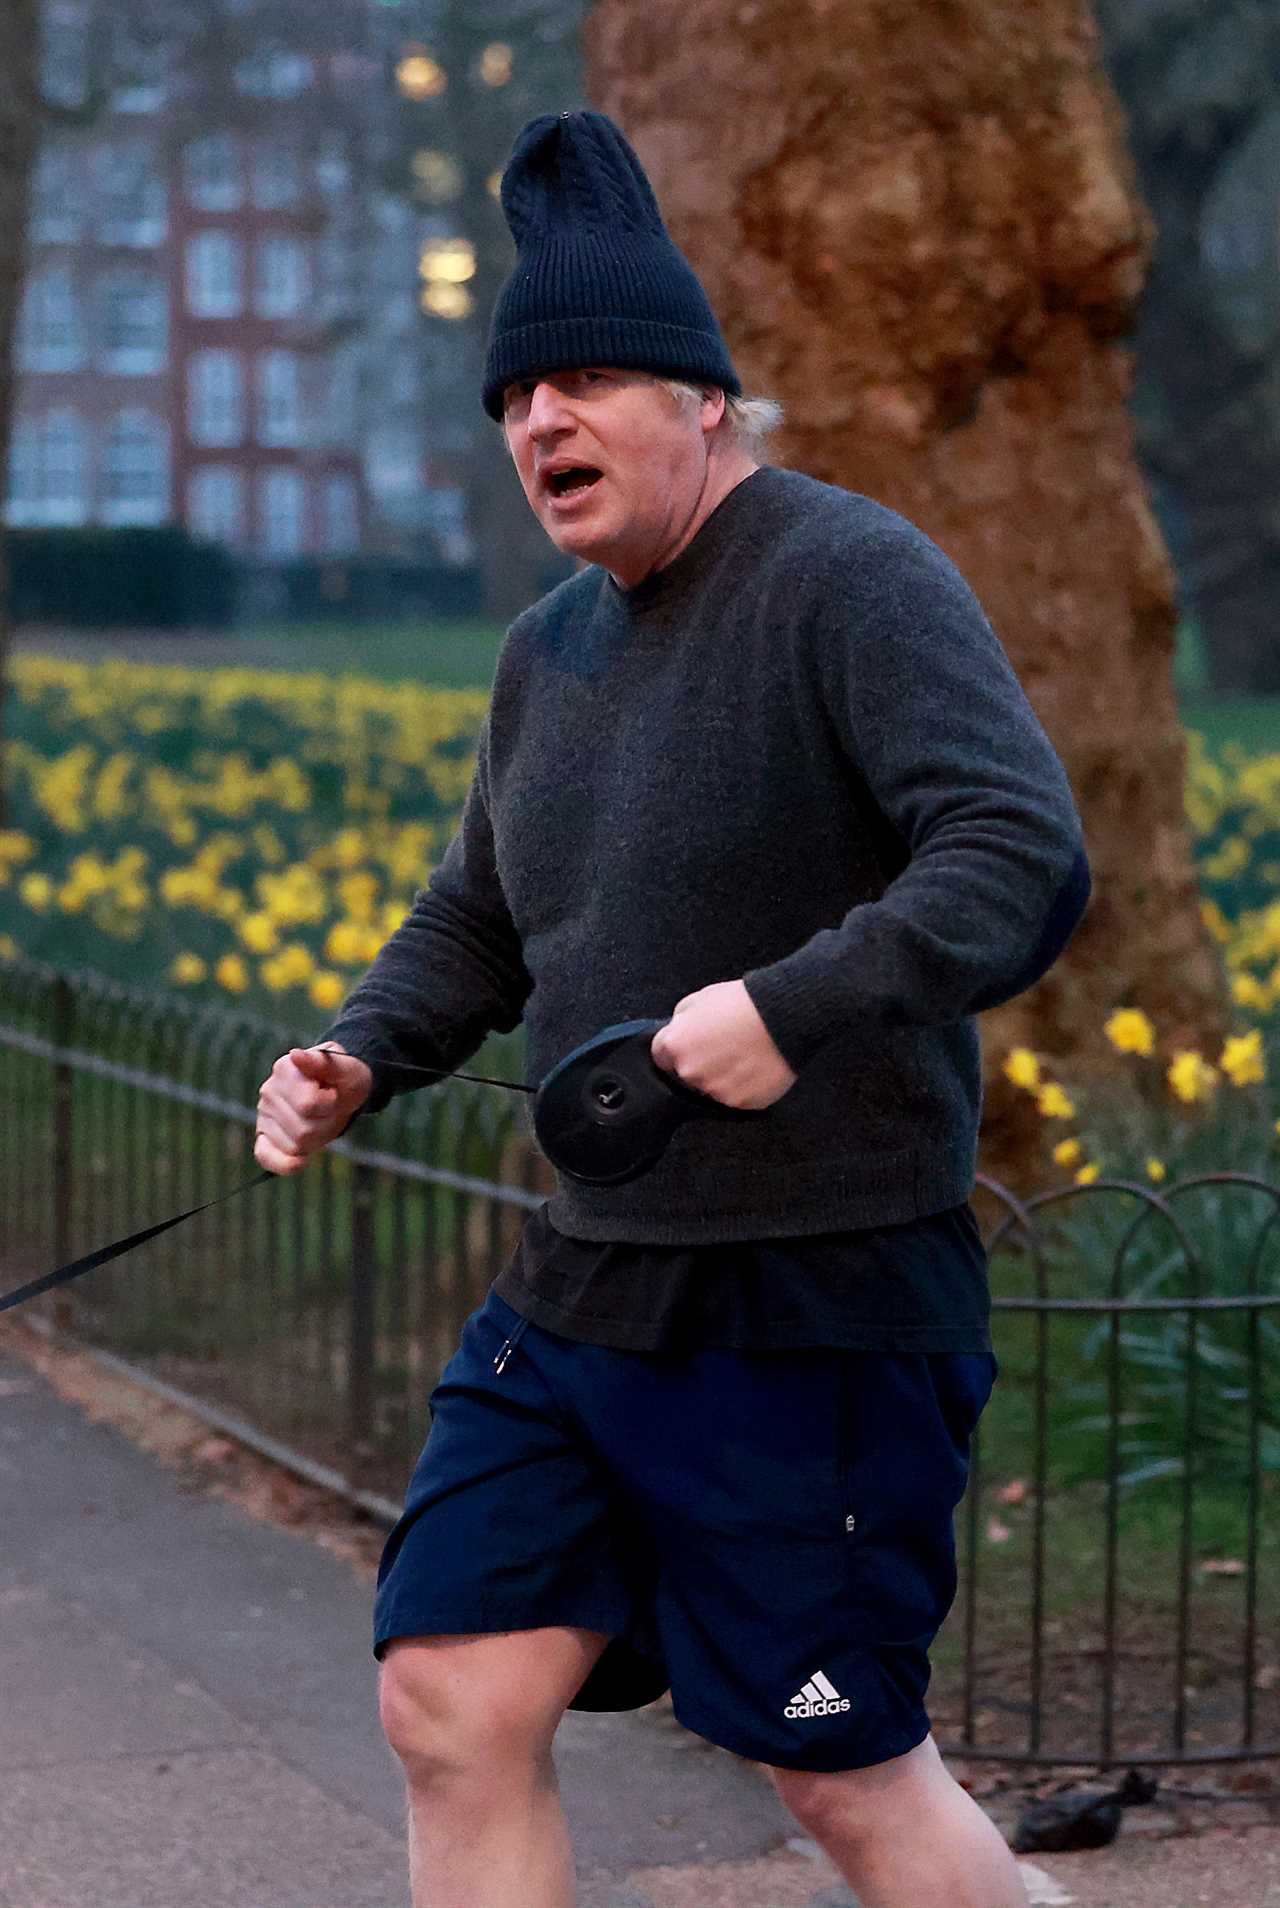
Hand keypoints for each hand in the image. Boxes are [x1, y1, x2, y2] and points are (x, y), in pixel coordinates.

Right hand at [254, 1043, 372, 1174]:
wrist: (342, 1088)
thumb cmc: (345, 1079)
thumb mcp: (346, 1068)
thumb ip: (324, 1062)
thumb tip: (296, 1055)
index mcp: (285, 1069)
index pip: (308, 1105)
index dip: (330, 1104)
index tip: (333, 1093)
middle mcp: (269, 1091)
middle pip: (304, 1130)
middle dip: (326, 1124)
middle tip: (329, 1110)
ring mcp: (264, 1114)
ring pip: (295, 1146)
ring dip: (316, 1140)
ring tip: (320, 1120)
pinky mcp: (263, 1135)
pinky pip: (266, 1157)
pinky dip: (284, 1163)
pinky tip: (300, 1160)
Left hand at [649, 979, 796, 1109]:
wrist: (783, 1016)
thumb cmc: (743, 1003)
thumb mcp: (700, 998)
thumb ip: (681, 1020)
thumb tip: (679, 1030)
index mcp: (676, 1045)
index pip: (661, 1056)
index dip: (677, 1048)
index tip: (691, 1044)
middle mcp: (691, 1072)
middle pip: (687, 1074)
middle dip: (700, 1063)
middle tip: (724, 1047)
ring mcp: (715, 1090)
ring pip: (711, 1088)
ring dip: (722, 1077)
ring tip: (743, 1056)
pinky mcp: (740, 1102)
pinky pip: (736, 1098)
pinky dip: (743, 1087)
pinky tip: (754, 1068)